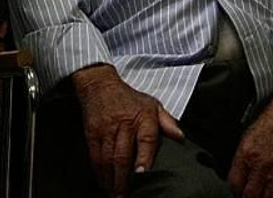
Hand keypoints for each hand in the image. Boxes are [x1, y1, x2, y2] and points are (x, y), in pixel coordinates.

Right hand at [71, 65, 183, 197]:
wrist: (100, 85)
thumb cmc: (129, 98)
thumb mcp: (152, 104)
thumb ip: (167, 121)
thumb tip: (180, 137)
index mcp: (143, 118)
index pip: (146, 139)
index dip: (144, 158)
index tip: (142, 174)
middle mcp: (124, 124)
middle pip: (122, 155)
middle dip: (123, 179)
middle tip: (125, 196)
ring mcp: (106, 129)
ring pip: (107, 159)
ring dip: (110, 180)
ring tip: (115, 194)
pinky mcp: (92, 133)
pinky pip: (95, 156)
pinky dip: (99, 173)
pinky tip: (104, 183)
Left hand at [226, 84, 272, 197]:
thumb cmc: (270, 122)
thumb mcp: (246, 137)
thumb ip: (240, 160)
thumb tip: (237, 179)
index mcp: (247, 154)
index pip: (235, 184)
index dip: (235, 189)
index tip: (237, 189)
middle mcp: (263, 165)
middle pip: (250, 196)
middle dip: (246, 197)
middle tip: (247, 194)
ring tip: (260, 196)